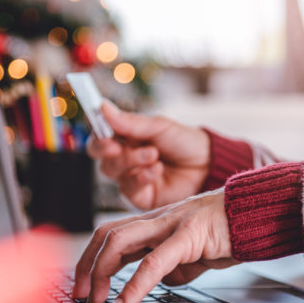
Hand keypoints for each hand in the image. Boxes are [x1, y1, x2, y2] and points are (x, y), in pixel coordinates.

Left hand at [72, 189, 237, 302]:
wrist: (261, 213)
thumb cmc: (231, 231)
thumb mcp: (195, 253)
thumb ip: (176, 266)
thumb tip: (162, 283)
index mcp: (157, 222)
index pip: (111, 234)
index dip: (91, 259)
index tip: (85, 286)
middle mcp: (157, 219)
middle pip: (106, 234)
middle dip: (86, 266)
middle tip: (82, 295)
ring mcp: (171, 223)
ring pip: (120, 240)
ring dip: (101, 273)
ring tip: (98, 300)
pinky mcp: (188, 235)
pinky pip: (153, 261)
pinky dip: (133, 286)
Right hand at [87, 101, 209, 209]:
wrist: (208, 165)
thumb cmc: (184, 142)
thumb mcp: (158, 127)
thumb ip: (129, 122)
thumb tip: (102, 106)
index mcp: (126, 137)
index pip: (100, 133)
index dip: (96, 130)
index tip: (100, 126)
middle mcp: (124, 157)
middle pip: (99, 154)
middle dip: (106, 148)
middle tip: (118, 144)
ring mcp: (131, 177)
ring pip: (112, 170)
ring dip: (131, 160)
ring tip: (153, 154)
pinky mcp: (140, 196)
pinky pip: (128, 188)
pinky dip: (141, 177)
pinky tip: (157, 170)